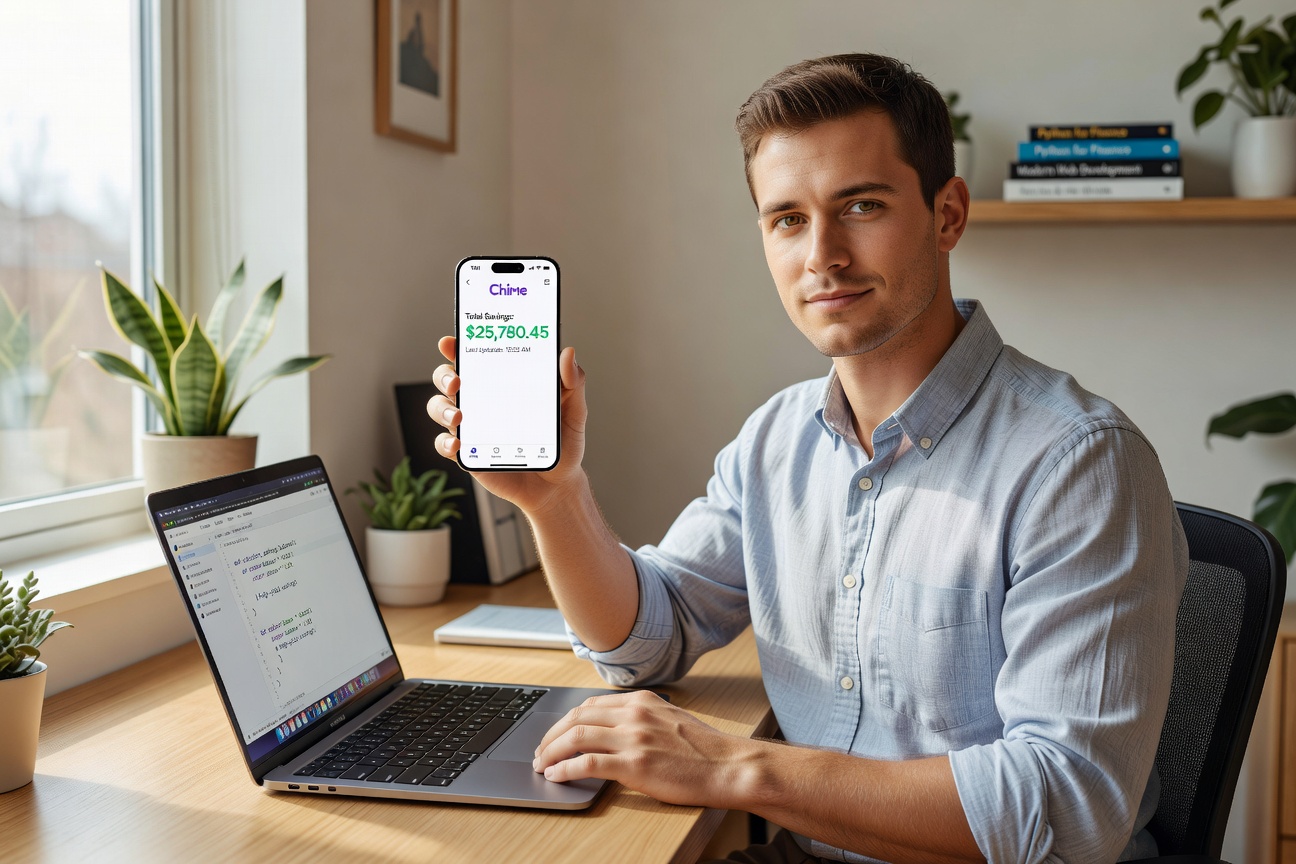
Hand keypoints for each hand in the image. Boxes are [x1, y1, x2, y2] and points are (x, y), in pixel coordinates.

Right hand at [426, 335, 587, 514]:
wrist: (558, 485)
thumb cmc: (562, 443)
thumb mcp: (573, 411)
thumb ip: (573, 383)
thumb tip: (568, 353)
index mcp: (503, 383)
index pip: (475, 358)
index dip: (457, 347)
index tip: (450, 342)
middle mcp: (481, 401)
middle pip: (447, 379)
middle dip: (444, 376)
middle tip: (458, 382)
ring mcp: (471, 427)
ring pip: (439, 408)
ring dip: (443, 409)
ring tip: (459, 417)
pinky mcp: (468, 454)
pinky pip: (445, 444)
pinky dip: (445, 443)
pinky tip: (457, 444)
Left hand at [532, 690, 750, 808]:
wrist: (728, 766)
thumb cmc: (705, 748)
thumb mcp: (671, 719)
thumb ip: (643, 718)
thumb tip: (615, 729)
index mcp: (642, 701)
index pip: (591, 704)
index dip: (567, 720)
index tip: (556, 733)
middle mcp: (635, 714)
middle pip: (577, 717)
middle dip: (551, 734)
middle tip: (540, 751)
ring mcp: (633, 738)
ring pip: (576, 736)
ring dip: (551, 751)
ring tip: (542, 764)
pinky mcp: (634, 765)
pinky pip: (587, 763)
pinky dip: (565, 769)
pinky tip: (556, 776)